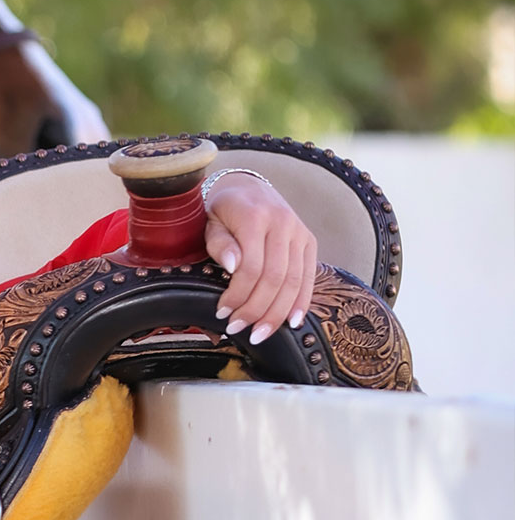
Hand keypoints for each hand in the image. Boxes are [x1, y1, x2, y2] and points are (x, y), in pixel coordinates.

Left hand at [203, 172, 317, 344]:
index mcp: (256, 217)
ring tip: (260, 333)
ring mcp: (300, 232)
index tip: (222, 312)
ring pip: (294, 282)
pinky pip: (309, 277)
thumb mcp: (210, 221)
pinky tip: (291, 322)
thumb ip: (219, 243)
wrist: (247, 187)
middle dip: (257, 310)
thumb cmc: (222, 208)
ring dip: (277, 313)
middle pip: (276, 278)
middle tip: (239, 328)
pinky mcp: (309, 241)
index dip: (238, 294)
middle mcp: (283, 224)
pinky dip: (301, 302)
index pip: (251, 267)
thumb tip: (232, 266)